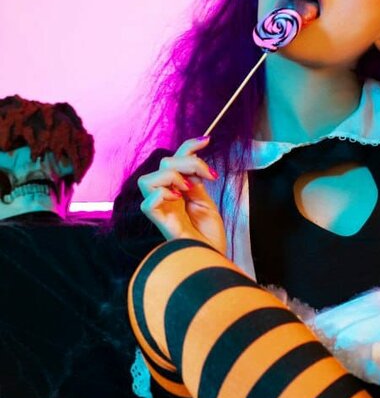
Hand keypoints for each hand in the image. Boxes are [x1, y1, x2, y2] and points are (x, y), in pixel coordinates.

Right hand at [137, 136, 227, 254]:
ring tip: (188, 188)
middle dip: (187, 161)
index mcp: (178, 190)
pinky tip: (178, 198)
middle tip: (206, 176)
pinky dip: (162, 195)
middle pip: (163, 163)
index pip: (175, 160)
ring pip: (147, 180)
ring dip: (171, 176)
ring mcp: (162, 209)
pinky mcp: (160, 223)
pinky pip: (147, 204)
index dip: (188, 147)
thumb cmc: (209, 236)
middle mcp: (166, 197)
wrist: (213, 258)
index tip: (206, 140)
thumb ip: (195, 182)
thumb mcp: (206, 202)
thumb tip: (191, 165)